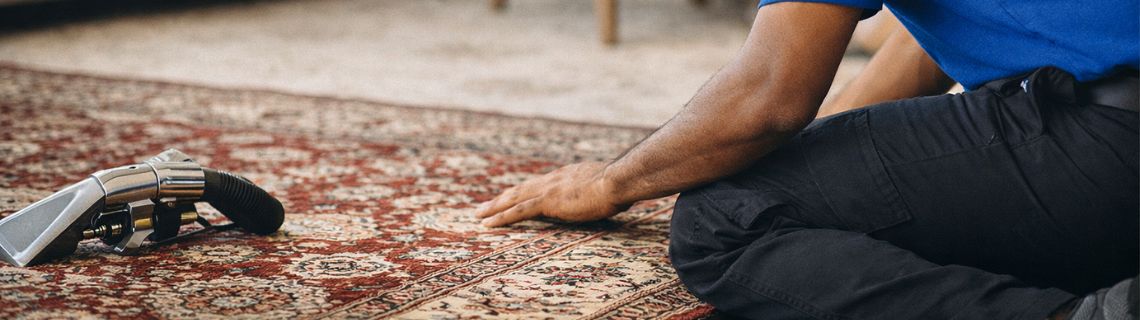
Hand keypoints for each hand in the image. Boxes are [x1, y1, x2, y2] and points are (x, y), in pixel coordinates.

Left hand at [474, 161, 628, 226]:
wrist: (618, 181)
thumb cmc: (621, 185)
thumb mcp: (608, 186)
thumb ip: (601, 190)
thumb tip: (608, 195)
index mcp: (567, 176)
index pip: (539, 185)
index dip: (524, 192)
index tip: (512, 197)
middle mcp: (553, 179)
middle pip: (521, 189)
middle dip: (502, 199)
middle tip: (484, 207)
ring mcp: (549, 189)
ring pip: (514, 199)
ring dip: (494, 207)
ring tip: (479, 216)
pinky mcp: (547, 201)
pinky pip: (518, 211)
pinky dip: (501, 217)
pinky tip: (488, 224)